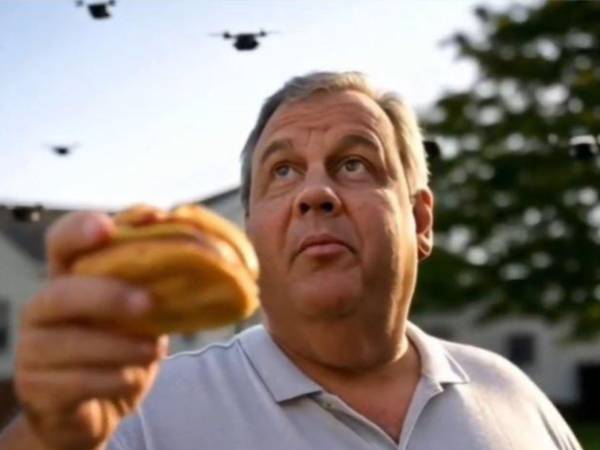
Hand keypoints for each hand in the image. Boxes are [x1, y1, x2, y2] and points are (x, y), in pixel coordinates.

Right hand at [13, 212, 167, 449]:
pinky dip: (113, 379)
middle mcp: (43, 309)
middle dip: (107, 296)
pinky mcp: (37, 388)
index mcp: (67, 279)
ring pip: (70, 343)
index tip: (107, 227)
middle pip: (62, 293)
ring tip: (153, 350)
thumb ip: (148, 272)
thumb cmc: (120, 346)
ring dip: (119, 346)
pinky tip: (132, 378)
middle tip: (149, 303)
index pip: (61, 242)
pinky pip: (76, 382)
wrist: (98, 407)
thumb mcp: (140, 307)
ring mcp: (33, 350)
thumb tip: (167, 221)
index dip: (78, 230)